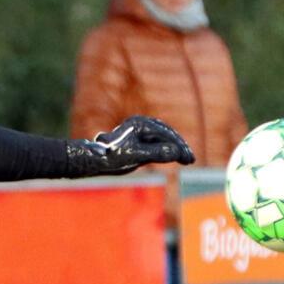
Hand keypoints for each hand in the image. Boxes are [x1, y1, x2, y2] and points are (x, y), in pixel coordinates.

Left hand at [68, 116, 195, 176]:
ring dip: (174, 148)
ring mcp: (138, 132)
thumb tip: (176, 151)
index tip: (189, 159)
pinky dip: (166, 149)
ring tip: (186, 160)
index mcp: (141, 124)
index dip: (180, 147)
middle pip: (167, 134)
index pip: (167, 134)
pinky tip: (174, 157)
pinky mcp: (136, 140)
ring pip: (162, 138)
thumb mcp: (136, 156)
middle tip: (191, 160)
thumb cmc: (111, 157)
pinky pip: (156, 142)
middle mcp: (140, 124)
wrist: (93, 159)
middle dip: (180, 146)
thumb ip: (156, 152)